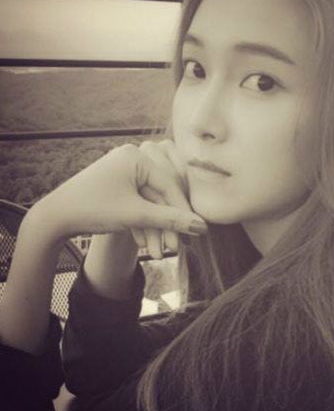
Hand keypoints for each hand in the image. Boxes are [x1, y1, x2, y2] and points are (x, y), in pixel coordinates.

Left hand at [34, 141, 205, 249]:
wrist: (53, 219)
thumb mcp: (136, 215)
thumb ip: (171, 219)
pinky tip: (143, 244)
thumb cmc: (93, 209)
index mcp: (136, 157)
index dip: (183, 210)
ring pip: (148, 203)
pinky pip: (137, 203)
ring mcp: (123, 172)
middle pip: (159, 196)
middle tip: (176, 248)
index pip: (169, 185)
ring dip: (153, 229)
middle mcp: (131, 160)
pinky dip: (140, 223)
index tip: (197, 231)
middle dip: (165, 225)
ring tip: (157, 253)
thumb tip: (202, 227)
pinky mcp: (117, 185)